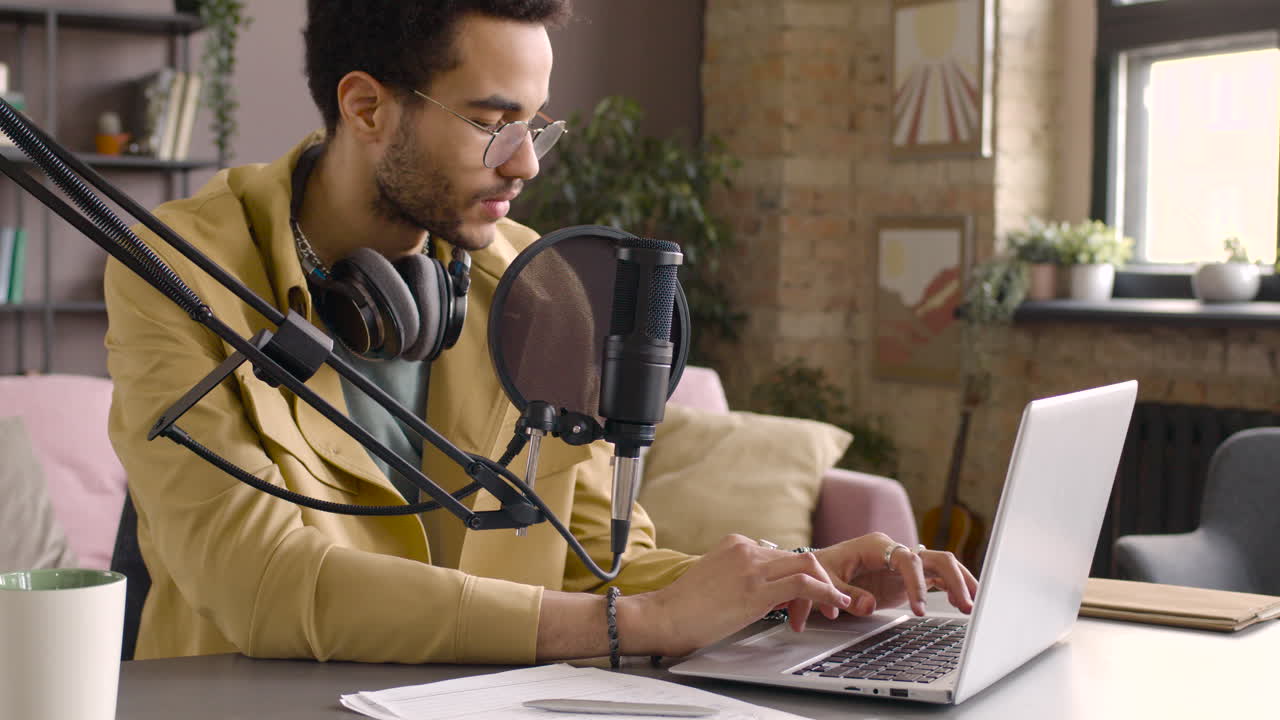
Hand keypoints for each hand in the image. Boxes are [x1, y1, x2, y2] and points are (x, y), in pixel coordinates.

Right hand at [619, 534, 852, 656]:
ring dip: (828, 587)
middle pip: (800, 556)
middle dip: (822, 579)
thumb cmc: (685, 608)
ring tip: (836, 607)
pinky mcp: (755, 589)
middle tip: (831, 603)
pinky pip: (802, 584)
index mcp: (736, 544)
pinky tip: (832, 604)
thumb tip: (771, 592)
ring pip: (808, 564)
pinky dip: (825, 593)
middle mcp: (746, 549)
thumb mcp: (718, 580)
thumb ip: (743, 577)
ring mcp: (751, 567)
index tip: (808, 598)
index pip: (783, 555)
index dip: (801, 577)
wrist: (663, 617)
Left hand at [813, 533, 977, 618]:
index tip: (920, 609)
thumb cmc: (822, 570)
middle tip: (966, 605)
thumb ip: (847, 594)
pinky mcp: (909, 576)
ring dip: (960, 583)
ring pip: (942, 566)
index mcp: (878, 545)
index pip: (909, 559)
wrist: (819, 569)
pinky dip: (952, 588)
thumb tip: (868, 605)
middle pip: (935, 558)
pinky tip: (963, 603)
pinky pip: (937, 578)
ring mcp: (905, 563)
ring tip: (973, 605)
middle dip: (954, 580)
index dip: (917, 583)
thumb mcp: (827, 582)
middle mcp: (897, 550)